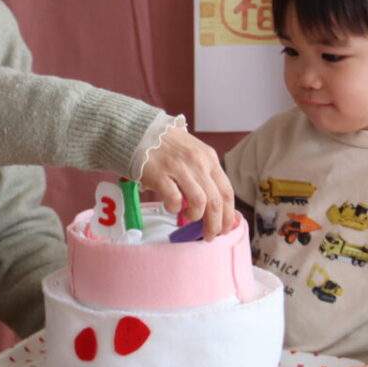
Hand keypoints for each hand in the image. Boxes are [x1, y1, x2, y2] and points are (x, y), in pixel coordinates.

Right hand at [139, 123, 233, 239]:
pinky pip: (174, 199)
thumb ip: (204, 175)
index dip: (228, 214)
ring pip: (200, 202)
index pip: (227, 191)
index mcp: (209, 158)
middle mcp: (198, 163)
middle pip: (216, 201)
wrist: (139, 131)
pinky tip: (171, 207)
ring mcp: (179, 168)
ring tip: (189, 218)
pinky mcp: (160, 174)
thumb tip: (215, 206)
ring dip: (196, 216)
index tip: (225, 228)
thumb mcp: (193, 154)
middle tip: (210, 235)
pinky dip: (175, 208)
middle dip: (215, 224)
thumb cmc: (166, 146)